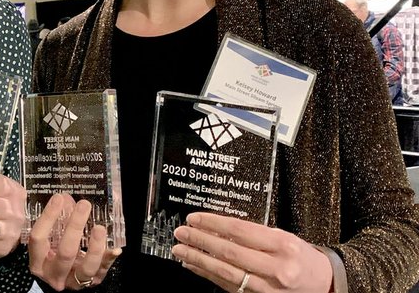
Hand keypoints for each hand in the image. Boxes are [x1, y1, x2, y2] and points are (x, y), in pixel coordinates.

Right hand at [27, 193, 120, 290]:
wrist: (60, 276)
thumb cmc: (51, 252)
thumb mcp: (46, 238)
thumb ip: (52, 219)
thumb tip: (65, 197)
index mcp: (38, 262)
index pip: (39, 239)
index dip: (48, 217)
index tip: (58, 198)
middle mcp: (54, 274)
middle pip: (65, 253)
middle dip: (75, 227)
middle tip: (83, 206)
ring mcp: (73, 281)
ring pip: (86, 267)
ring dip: (95, 247)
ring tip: (99, 228)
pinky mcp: (90, 282)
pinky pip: (101, 271)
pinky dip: (108, 258)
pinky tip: (115, 248)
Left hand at [172, 212, 332, 292]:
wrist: (324, 284)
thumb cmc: (302, 257)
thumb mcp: (284, 237)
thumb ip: (254, 233)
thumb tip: (217, 228)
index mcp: (283, 245)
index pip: (240, 230)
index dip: (213, 223)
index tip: (194, 218)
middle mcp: (276, 268)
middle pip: (230, 252)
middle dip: (201, 241)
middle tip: (181, 233)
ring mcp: (268, 288)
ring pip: (226, 272)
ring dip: (199, 260)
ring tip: (180, 250)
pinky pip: (229, 287)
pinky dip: (208, 275)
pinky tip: (194, 267)